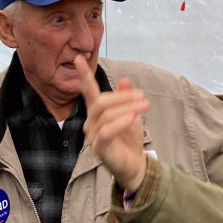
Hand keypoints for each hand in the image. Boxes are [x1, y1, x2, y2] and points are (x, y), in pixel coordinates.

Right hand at [75, 55, 149, 191]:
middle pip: (102, 101)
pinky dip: (120, 122)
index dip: (84, 75)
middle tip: (142, 96)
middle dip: (123, 97)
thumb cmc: (129, 138)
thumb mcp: (131, 113)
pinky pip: (107, 131)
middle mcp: (91, 121)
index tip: (78, 58)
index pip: (89, 91)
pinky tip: (132, 119)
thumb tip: (125, 79)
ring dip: (127, 108)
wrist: (135, 164)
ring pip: (106, 114)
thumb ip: (125, 97)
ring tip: (144, 106)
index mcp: (97, 111)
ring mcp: (94, 135)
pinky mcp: (99, 147)